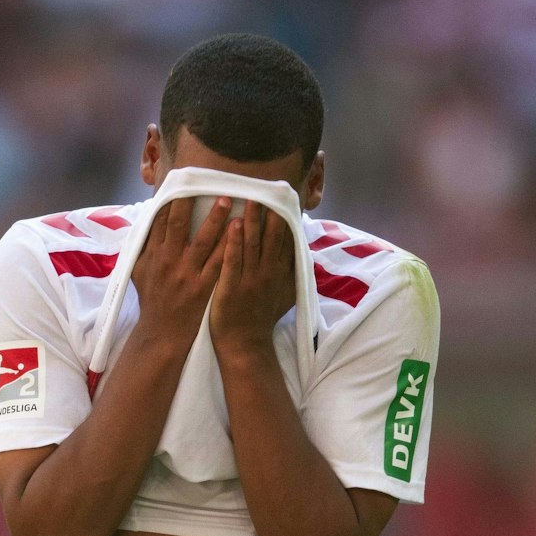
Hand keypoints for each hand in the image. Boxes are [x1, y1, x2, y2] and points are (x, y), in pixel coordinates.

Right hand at [130, 196, 231, 341]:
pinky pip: (217, 262)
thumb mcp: (138, 272)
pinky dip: (228, 246)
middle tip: (206, 184)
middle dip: (192, 202)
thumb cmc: (152, 299)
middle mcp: (168, 261)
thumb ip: (142, 247)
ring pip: (202, 241)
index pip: (161, 220)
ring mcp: (186, 274)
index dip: (172, 199)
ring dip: (215, 219)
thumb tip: (145, 222)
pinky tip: (238, 232)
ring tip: (227, 200)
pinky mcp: (202, 286)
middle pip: (179, 224)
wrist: (161, 332)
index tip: (181, 182)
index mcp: (153, 254)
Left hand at [208, 203, 296, 355]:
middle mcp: (267, 274)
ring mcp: (249, 281)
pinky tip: (231, 225)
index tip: (284, 198)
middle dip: (269, 214)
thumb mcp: (285, 294)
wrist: (245, 345)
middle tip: (266, 190)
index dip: (284, 219)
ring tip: (249, 199)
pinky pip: (232, 262)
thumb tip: (305, 251)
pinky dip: (233, 243)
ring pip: (252, 245)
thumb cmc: (261, 318)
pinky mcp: (230, 288)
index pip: (285, 240)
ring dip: (251, 221)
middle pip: (271, 238)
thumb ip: (293, 272)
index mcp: (279, 273)